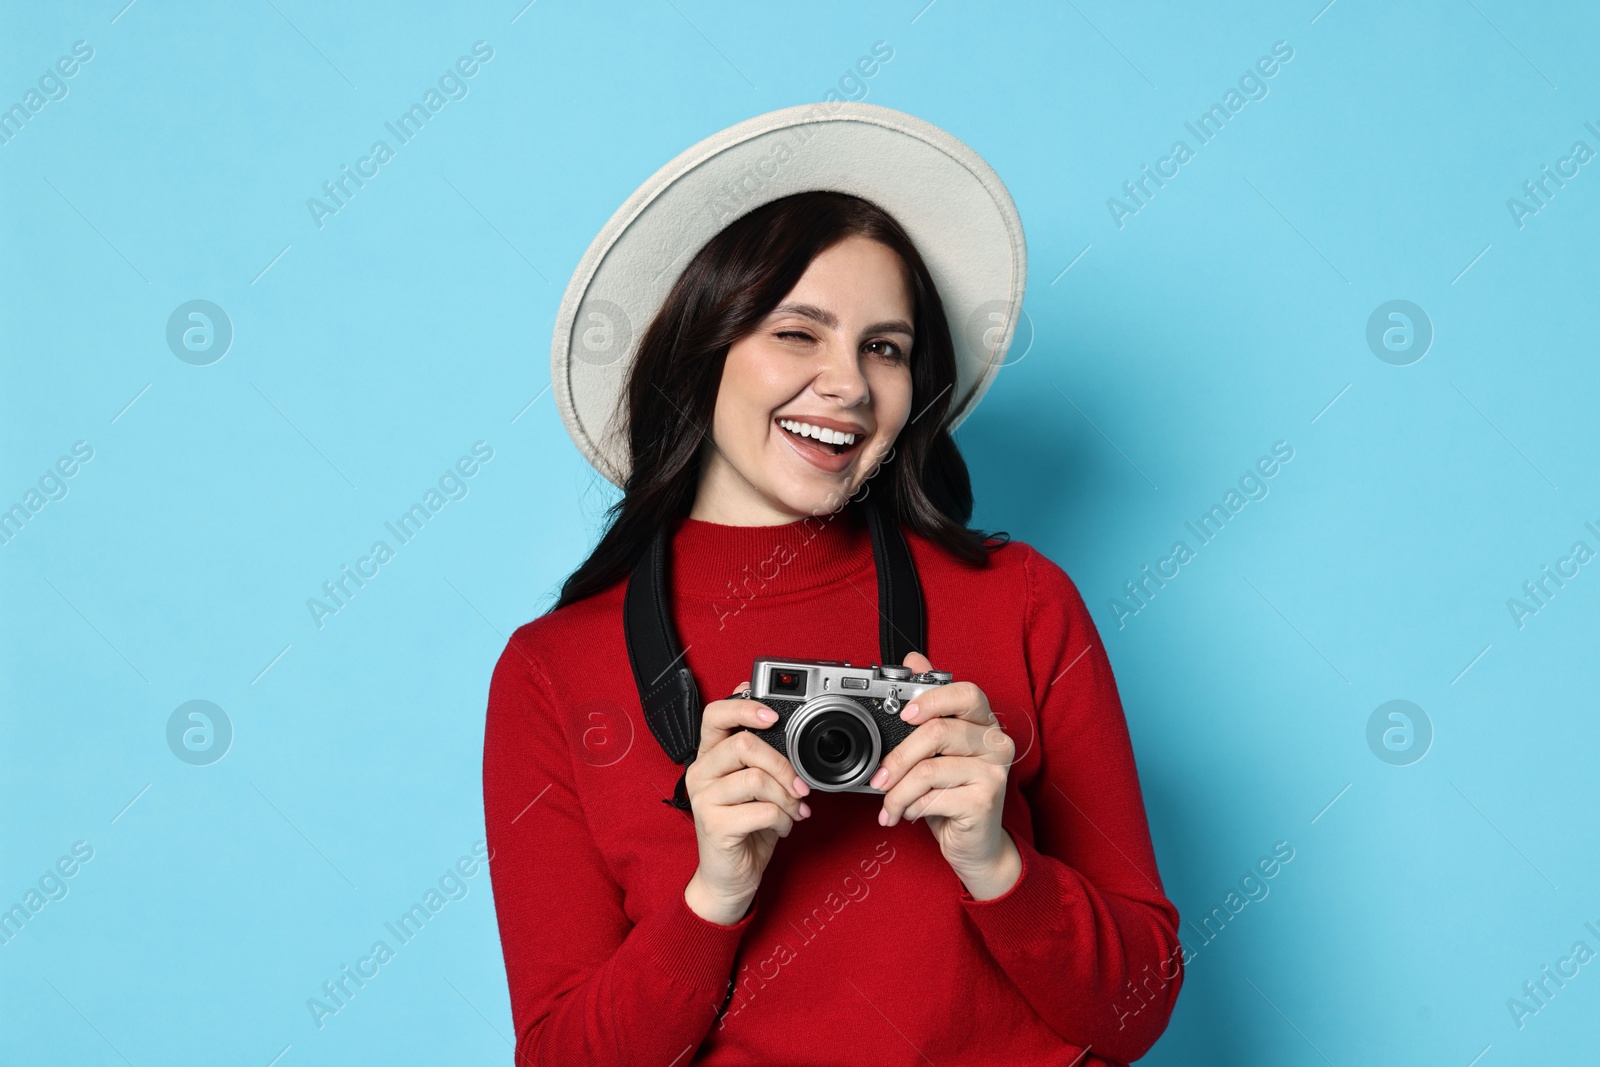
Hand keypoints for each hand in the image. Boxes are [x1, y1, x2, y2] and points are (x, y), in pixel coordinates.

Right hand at [683, 681, 812, 924]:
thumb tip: (785, 724)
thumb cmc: (747, 826)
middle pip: (743, 744)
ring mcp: (704, 799)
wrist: (730, 877)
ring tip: (792, 811)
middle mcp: (700, 772)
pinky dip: (782, 820)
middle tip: (799, 785)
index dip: (745, 707)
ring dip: (786, 797)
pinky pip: (762, 810)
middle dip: (782, 764)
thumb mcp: (757, 785)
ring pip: (756, 778)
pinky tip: (781, 827)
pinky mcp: (714, 825)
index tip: (775, 717)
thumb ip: (763, 755)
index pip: (715, 714)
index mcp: (709, 755)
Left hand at [871, 652, 1021, 899]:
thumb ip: (929, 704)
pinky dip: (911, 808)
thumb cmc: (954, 793)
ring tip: (890, 804)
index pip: (965, 693)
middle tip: (878, 778)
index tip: (902, 714)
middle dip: (897, 757)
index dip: (931, 699)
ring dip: (898, 791)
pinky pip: (933, 797)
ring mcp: (995, 772)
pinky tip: (910, 814)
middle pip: (937, 732)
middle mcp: (996, 742)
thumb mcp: (938, 749)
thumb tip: (914, 658)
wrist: (976, 845)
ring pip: (929, 770)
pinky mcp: (986, 801)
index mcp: (984, 723)